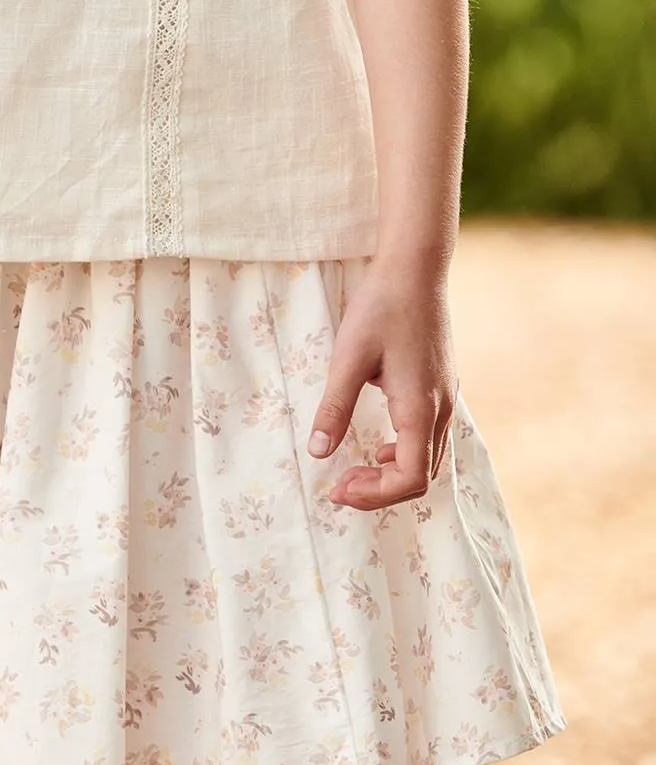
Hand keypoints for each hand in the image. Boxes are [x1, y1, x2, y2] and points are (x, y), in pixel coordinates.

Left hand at [307, 262, 457, 510]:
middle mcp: (441, 410)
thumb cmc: (382, 306)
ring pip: (428, 461)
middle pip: (422, 478)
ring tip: (354, 469)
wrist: (416, 268)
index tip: (338, 488)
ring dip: (392, 475)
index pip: (410, 479)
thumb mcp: (348, 358)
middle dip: (380, 491)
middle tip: (340, 484)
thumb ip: (334, 408)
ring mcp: (446, 399)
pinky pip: (429, 440)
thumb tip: (318, 452)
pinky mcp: (443, 388)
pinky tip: (378, 446)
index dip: (375, 496)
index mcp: (420, 409)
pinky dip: (404, 455)